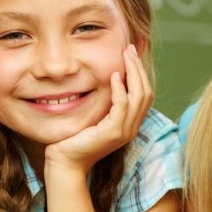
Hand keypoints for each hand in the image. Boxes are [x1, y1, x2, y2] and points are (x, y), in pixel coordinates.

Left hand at [45, 45, 152, 173]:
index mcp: (129, 124)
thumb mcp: (94, 118)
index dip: (140, 73)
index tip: (131, 54)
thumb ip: (104, 104)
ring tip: (126, 56)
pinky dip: (120, 89)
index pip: (144, 95)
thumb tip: (105, 80)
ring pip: (139, 96)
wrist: (66, 162)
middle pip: (146, 93)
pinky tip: (113, 76)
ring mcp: (124, 131)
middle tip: (130, 49)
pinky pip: (122, 105)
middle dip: (139, 68)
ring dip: (133, 73)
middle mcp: (131, 128)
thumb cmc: (75, 139)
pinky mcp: (113, 132)